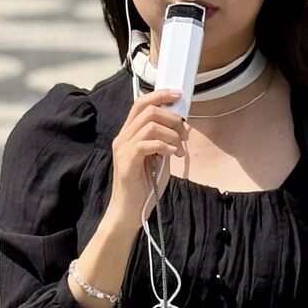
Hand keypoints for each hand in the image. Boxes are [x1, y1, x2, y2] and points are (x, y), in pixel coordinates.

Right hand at [107, 89, 187, 222]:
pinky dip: (164, 145)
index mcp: (129, 134)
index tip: (178, 96)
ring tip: (179, 148)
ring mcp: (123, 149)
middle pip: (147, 110)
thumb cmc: (144, 186)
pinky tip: (172, 154)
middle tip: (184, 133)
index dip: (160, 95)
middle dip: (172, 117)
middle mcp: (123, 138)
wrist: (129, 211)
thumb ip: (165, 141)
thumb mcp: (158, 158)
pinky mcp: (127, 162)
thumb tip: (180, 126)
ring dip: (171, 133)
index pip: (141, 104)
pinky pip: (146, 144)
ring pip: (149, 125)